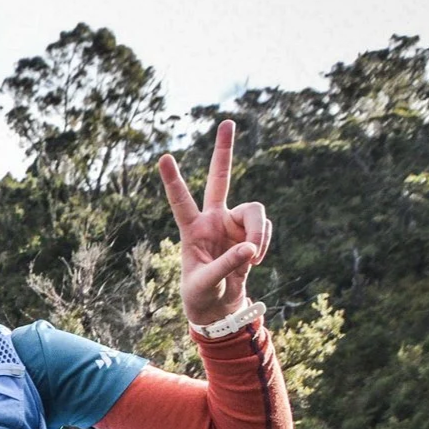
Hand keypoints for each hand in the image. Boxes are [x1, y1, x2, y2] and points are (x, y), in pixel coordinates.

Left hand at [158, 120, 271, 328]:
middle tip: (227, 122)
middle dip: (223, 151)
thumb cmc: (201, 295)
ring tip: (252, 259)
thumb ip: (227, 264)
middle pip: (219, 178)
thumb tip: (250, 248)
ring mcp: (233, 224)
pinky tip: (254, 261)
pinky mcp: (250, 233)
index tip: (164, 157)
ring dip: (258, 233)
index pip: (181, 201)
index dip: (173, 181)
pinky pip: (264, 228)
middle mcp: (213, 219)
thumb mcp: (207, 283)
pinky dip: (263, 243)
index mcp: (192, 230)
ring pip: (255, 211)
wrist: (218, 307)